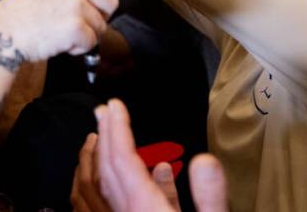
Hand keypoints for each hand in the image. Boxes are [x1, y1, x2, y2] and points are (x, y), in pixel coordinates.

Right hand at [0, 0, 117, 62]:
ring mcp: (76, 5)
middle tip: (81, 24)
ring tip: (64, 34)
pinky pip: (92, 42)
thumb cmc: (20, 12)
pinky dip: (79, 48)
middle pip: (111, 2)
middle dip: (100, 17)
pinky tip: (61, 43)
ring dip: (86, 34)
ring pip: (102, 26)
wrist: (4, 32)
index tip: (99, 4)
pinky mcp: (75, 27)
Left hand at [72, 99, 228, 211]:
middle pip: (107, 170)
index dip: (117, 128)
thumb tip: (204, 159)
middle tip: (102, 110)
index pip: (124, 160)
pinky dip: (104, 187)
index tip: (114, 104)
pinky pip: (103, 206)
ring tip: (97, 138)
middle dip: (105, 135)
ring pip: (98, 189)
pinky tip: (127, 180)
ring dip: (96, 159)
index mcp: (146, 209)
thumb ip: (210, 197)